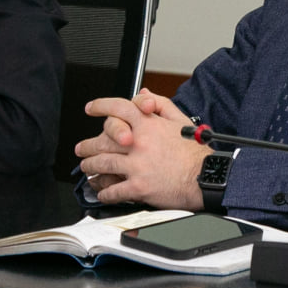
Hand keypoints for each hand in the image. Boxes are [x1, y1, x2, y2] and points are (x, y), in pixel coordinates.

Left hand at [76, 94, 203, 208]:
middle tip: (82, 149)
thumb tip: (143, 95)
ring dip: (90, 167)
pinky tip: (103, 192)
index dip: (101, 106)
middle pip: (103, 140)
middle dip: (88, 145)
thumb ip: (160, 104)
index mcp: (149, 125)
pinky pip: (114, 190)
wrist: (205, 177)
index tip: (91, 108)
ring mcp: (137, 166)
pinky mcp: (139, 187)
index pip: (118, 109)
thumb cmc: (195, 152)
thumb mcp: (180, 120)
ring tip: (87, 168)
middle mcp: (140, 143)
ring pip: (103, 164)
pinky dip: (105, 192)